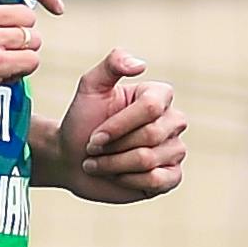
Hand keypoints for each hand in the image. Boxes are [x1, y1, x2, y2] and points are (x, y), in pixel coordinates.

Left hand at [56, 50, 186, 203]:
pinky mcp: (171, 176)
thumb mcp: (90, 88)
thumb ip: (112, 64)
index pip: (151, 108)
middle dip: (114, 147)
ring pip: (149, 160)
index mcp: (159, 95)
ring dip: (115, 165)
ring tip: (100, 163)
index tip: (94, 136)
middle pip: (151, 135)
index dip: (118, 125)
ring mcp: (175, 150)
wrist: (72, 159)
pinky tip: (117, 176)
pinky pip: (158, 181)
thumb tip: (140, 65)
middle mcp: (173, 121)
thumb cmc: (83, 122)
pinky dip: (129, 181)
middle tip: (94, 150)